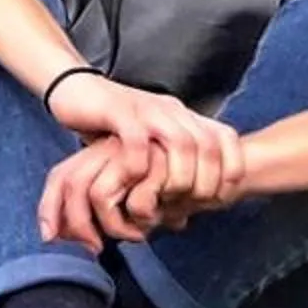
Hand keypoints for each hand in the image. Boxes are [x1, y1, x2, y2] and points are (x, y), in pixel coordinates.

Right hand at [39, 72, 244, 233]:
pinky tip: (135, 178)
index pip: (226, 137)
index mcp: (182, 116)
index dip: (232, 168)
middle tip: (195, 205)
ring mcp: (145, 110)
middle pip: (208, 144)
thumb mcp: (149, 147)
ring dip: (179, 176)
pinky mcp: (117, 112)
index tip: (223, 198)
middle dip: (208, 180)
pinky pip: (137, 139)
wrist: (75, 88)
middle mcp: (169, 110)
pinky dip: (141, 164)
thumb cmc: (111, 125)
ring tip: (168, 197)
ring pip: (180, 142)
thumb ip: (168, 172)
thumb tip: (183, 219)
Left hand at [42, 136, 167, 248]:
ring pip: (96, 194)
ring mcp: (131, 153)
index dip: (49, 208)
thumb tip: (89, 243)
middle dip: (73, 224)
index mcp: (99, 155)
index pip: (60, 177)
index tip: (50, 238)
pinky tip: (157, 222)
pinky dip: (140, 220)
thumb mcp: (142, 198)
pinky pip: (134, 201)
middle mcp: (109, 150)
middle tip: (92, 249)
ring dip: (111, 226)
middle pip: (68, 183)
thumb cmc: (178, 182)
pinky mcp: (155, 162)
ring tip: (135, 235)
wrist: (222, 158)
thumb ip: (116, 213)